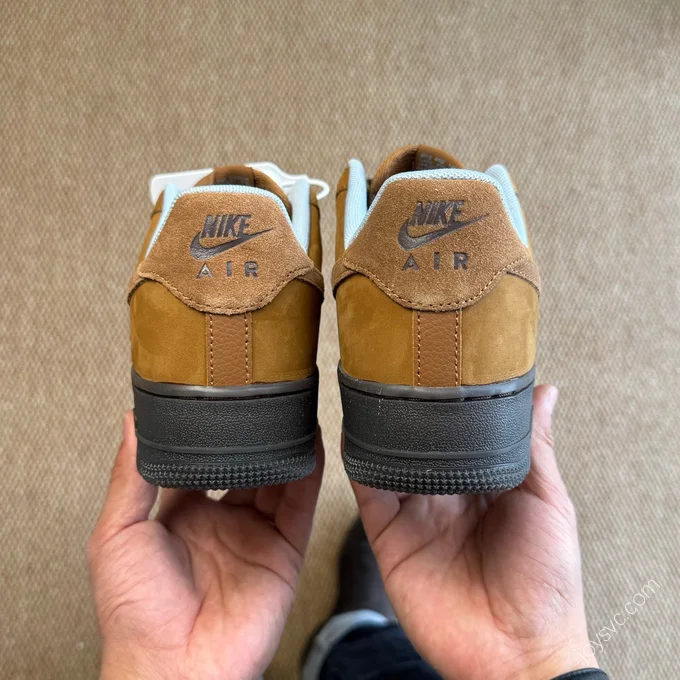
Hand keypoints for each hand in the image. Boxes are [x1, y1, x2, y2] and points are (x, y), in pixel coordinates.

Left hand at [88, 412, 323, 679]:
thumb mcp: (117, 535)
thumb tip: (132, 422)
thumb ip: (129, 477)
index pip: (201, 462)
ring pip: (278, 479)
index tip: (217, 398)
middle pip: (245, 466)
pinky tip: (310, 446)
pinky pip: (301, 505)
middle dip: (254, 435)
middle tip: (261, 397)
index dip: (211, 433)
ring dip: (285, 446)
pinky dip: (309, 474)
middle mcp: (221, 523)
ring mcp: (254, 536)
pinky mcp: (283, 552)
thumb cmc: (136, 616)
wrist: (174, 670)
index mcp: (180, 516)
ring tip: (291, 411)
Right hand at [352, 386, 597, 679]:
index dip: (451, 400)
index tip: (442, 361)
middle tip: (400, 366)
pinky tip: (358, 436)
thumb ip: (534, 448)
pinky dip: (360, 464)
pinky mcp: (390, 537)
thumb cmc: (546, 584)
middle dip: (410, 409)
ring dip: (381, 431)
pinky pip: (369, 493)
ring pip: (389, 460)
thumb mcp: (548, 504)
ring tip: (372, 391)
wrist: (517, 655)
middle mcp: (445, 494)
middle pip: (420, 442)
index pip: (461, 431)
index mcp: (483, 483)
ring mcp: (416, 514)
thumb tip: (544, 392)